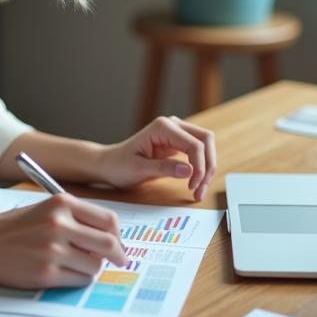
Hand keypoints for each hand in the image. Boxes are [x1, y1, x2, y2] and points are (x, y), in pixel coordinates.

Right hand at [0, 193, 126, 288]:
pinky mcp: (45, 273)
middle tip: (119, 261)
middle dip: (118, 256)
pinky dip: (77, 279)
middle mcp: (59, 224)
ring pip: (95, 265)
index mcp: (61, 203)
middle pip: (109, 244)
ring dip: (92, 268)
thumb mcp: (43, 210)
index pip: (108, 220)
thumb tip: (109, 238)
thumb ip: (74, 219)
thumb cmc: (11, 228)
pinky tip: (63, 273)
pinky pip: (79, 280)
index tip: (118, 243)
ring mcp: (52, 250)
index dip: (118, 235)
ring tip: (76, 265)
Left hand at [95, 116, 215, 201]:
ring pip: (206, 146)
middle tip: (200, 190)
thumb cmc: (119, 165)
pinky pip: (199, 152)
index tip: (193, 187)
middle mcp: (172, 125)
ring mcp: (177, 133)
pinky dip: (201, 168)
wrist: (109, 164)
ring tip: (199, 190)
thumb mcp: (138, 169)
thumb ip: (163, 168)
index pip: (193, 144)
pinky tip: (196, 184)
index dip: (199, 166)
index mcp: (162, 127)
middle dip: (207, 166)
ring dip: (207, 168)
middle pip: (205, 140)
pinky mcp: (179, 143)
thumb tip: (188, 171)